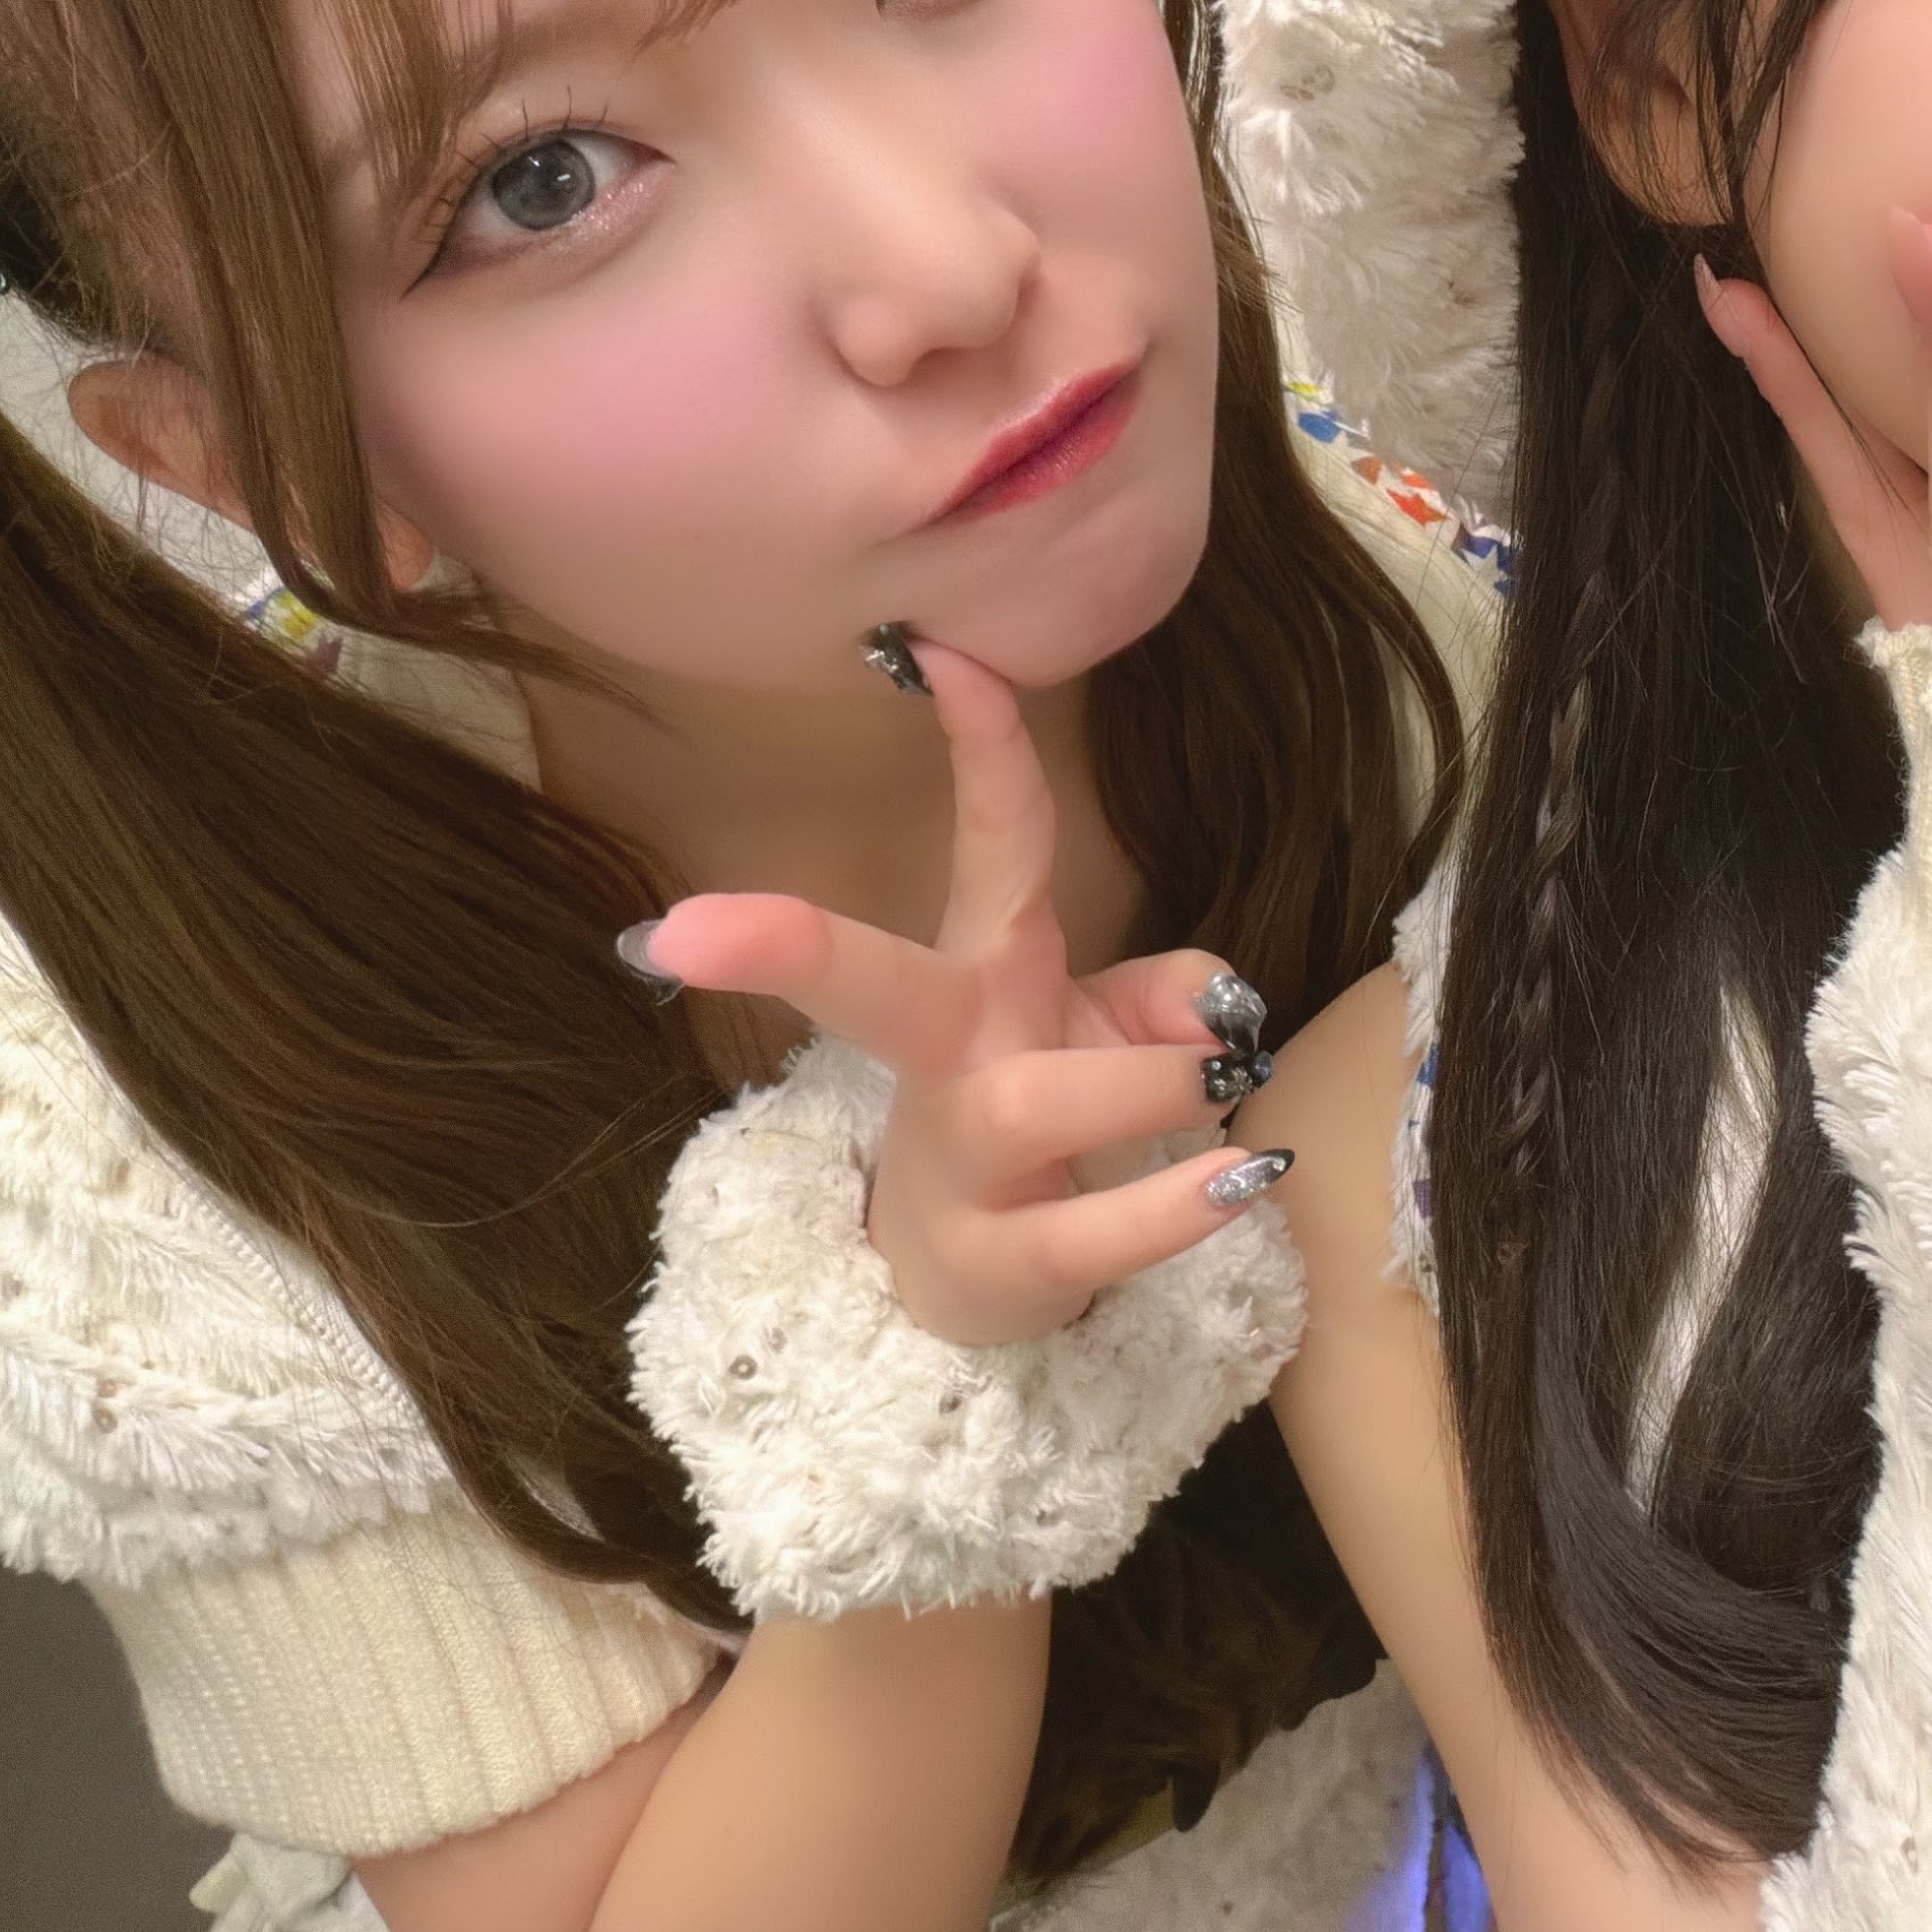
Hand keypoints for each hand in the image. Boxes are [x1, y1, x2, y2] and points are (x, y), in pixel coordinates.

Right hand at [630, 646, 1283, 1343]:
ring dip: (1146, 1082)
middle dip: (794, 948)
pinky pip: (1085, 1233)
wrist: (979, 1279)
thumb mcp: (1109, 1028)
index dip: (979, 747)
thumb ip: (1173, 989)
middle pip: (872, 987)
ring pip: (1032, 1102)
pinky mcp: (1000, 1264)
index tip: (943, 652)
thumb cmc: (1047, 1110)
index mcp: (985, 968)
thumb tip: (1217, 1006)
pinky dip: (1166, 1207)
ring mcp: (964, 1164)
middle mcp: (958, 1052)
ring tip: (1217, 1085)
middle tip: (695, 928)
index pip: (995, 842)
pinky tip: (1236, 1178)